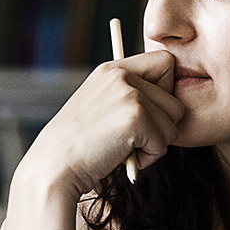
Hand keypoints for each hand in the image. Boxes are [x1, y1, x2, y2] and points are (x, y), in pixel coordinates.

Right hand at [19, 50, 183, 198]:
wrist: (54, 167)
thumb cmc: (79, 147)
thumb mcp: (102, 108)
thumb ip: (130, 96)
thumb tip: (172, 103)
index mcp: (112, 69)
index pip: (165, 62)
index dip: (166, 90)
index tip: (145, 114)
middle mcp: (121, 75)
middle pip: (176, 101)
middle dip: (160, 127)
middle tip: (128, 138)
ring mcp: (129, 94)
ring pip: (173, 124)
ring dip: (153, 144)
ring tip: (121, 147)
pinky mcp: (136, 117)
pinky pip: (163, 144)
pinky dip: (146, 158)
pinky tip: (119, 157)